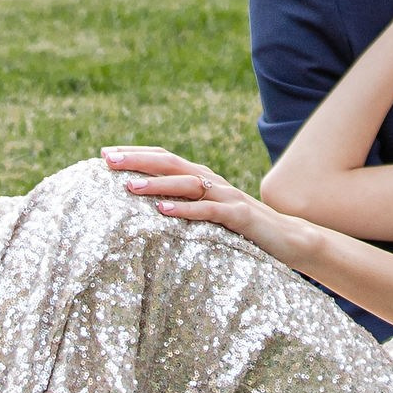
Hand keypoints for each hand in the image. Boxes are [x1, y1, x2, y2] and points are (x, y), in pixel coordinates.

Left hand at [101, 148, 290, 253]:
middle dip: (137, 160)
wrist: (288, 238)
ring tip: (129, 186)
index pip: (163, 158)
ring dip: (157, 184)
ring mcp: (227, 197)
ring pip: (187, 183)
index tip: (104, 155)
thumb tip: (147, 205)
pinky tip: (163, 211)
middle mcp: (212, 181)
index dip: (135, 154)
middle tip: (108, 160)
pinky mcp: (239, 216)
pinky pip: (208, 211)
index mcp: (201, 178)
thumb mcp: (207, 214)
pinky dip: (184, 210)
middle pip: (170, 163)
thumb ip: (184, 204)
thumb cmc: (241, 228)